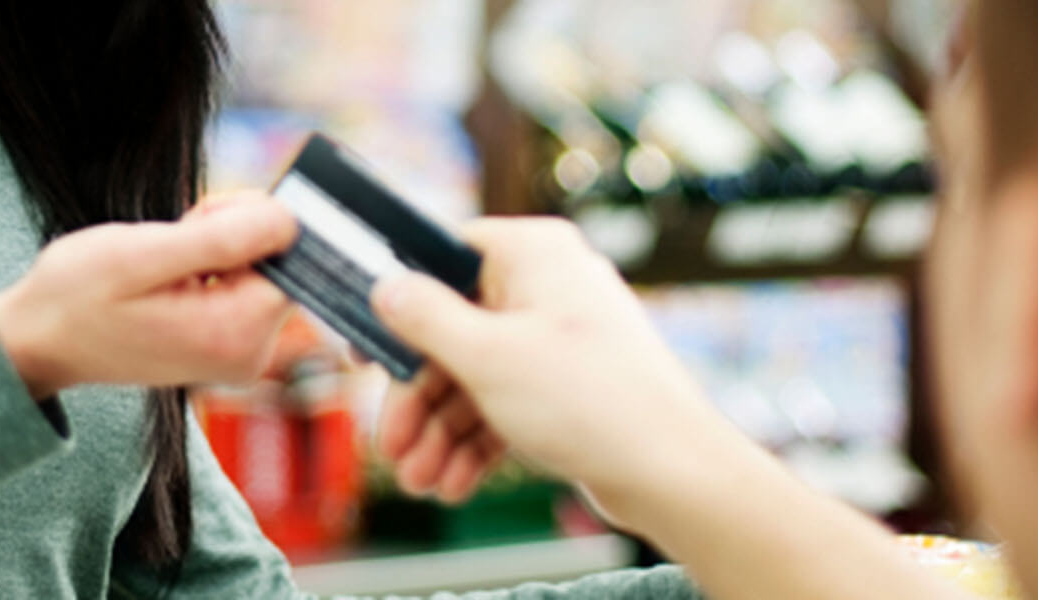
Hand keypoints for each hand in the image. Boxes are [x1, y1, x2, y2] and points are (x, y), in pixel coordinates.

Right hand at [0, 194, 296, 396]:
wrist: (41, 339)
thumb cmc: (77, 296)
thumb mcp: (142, 254)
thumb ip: (221, 239)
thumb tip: (289, 222)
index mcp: (234, 335)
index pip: (290, 255)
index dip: (247, 223)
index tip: (198, 223)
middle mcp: (249, 354)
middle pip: (278, 261)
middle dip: (232, 233)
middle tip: (176, 238)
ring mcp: (240, 353)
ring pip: (260, 267)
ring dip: (218, 247)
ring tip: (166, 259)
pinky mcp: (228, 343)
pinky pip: (242, 284)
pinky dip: (212, 264)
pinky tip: (171, 273)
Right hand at [370, 218, 744, 511]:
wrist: (671, 471)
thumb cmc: (592, 400)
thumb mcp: (488, 356)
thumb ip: (426, 318)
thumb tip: (386, 285)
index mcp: (533, 254)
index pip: (444, 258)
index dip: (398, 305)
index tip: (366, 349)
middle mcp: (548, 287)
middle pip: (452, 332)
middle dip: (418, 399)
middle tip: (393, 445)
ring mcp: (559, 339)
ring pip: (476, 377)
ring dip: (442, 431)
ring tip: (423, 480)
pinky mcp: (568, 386)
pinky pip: (506, 404)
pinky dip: (477, 441)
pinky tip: (454, 482)